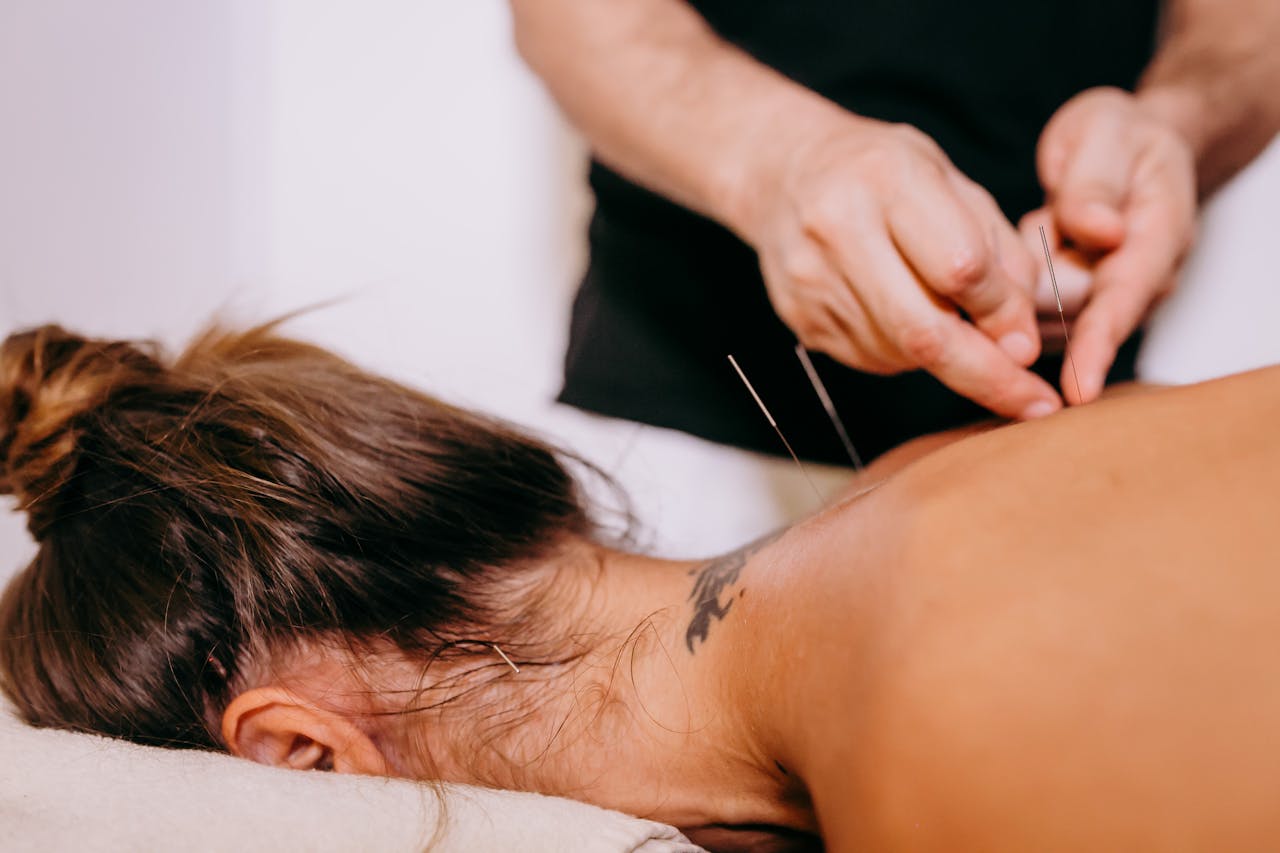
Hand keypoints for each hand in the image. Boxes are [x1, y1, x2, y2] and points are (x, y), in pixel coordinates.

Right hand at [736, 113, 1061, 420]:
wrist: (784, 174)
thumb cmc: (884, 173)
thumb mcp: (952, 182)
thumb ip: (998, 251)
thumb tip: (1019, 339)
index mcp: (887, 177)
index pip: (961, 267)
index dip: (1004, 312)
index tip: (1028, 342)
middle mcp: (839, 228)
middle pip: (924, 330)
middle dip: (987, 375)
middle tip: (1033, 403)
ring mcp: (812, 279)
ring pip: (901, 352)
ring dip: (947, 359)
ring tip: (957, 328)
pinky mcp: (800, 317)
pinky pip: (873, 358)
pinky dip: (908, 354)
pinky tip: (907, 317)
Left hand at [1033, 87, 1196, 403]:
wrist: (1123, 146)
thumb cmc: (1116, 138)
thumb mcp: (1105, 133)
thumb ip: (1095, 182)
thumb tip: (1099, 230)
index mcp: (1158, 237)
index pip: (1125, 301)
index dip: (1099, 345)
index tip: (1078, 388)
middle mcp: (1138, 280)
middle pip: (1076, 319)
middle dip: (1039, 295)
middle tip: (1037, 228)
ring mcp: (1107, 297)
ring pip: (1046, 319)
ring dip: (1024, 287)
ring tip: (1041, 226)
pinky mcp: (1075, 305)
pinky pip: (1029, 312)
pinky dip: (1014, 289)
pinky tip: (1024, 249)